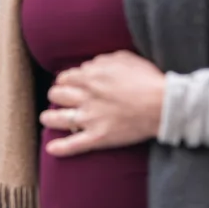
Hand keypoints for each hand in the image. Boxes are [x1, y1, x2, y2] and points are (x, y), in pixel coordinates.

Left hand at [40, 51, 165, 156]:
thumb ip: (101, 61)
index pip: (66, 77)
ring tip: (46, 119)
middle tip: (59, 98)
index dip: (65, 80)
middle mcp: (86, 97)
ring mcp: (91, 118)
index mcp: (91, 77)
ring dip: (49, 118)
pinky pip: (75, 145)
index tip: (68, 83)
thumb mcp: (123, 58)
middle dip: (56, 95)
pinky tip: (51, 149)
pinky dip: (61, 148)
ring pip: (59, 119)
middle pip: (58, 95)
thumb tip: (89, 66)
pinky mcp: (99, 137)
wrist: (162, 104)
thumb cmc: (146, 79)